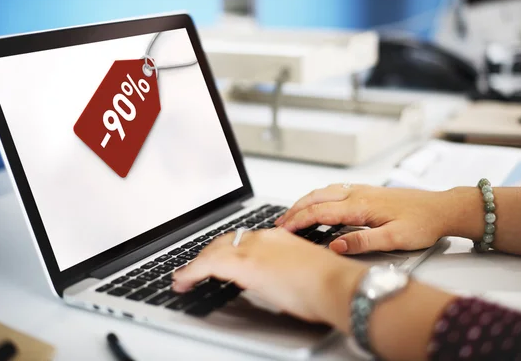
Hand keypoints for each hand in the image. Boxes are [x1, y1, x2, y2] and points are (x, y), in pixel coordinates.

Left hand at [172, 228, 366, 332]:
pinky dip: (191, 272)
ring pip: (213, 251)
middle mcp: (263, 237)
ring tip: (184, 277)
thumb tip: (272, 281)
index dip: (225, 250)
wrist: (336, 284)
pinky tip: (184, 281)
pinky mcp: (245, 264)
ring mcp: (253, 248)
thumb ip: (282, 270)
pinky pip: (207, 264)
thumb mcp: (301, 270)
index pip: (242, 239)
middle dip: (207, 255)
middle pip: (224, 241)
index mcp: (277, 237)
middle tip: (194, 268)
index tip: (217, 259)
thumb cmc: (328, 284)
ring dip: (196, 264)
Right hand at [275, 184, 455, 254]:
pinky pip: (335, 190)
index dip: (299, 220)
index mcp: (361, 206)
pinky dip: (318, 197)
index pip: (321, 212)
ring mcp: (363, 190)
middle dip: (295, 209)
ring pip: (325, 191)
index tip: (283, 229)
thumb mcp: (394, 240)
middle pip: (317, 197)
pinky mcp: (368, 191)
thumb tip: (335, 245)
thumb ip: (362, 242)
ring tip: (292, 213)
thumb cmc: (422, 223)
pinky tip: (318, 203)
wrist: (442, 208)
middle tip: (280, 222)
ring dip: (305, 201)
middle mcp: (359, 194)